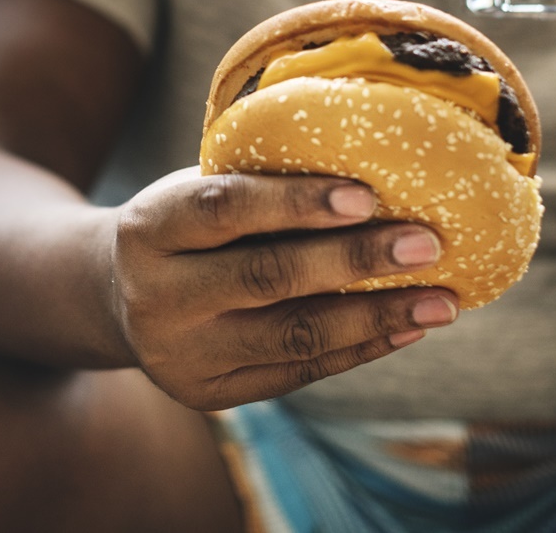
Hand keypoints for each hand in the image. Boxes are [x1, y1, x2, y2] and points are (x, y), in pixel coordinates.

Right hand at [108, 168, 457, 411]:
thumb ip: (258, 183)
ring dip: (376, 315)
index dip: (294, 201)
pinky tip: (407, 325)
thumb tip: (376, 163)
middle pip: (265, 277)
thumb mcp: (194, 190)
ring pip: (292, 336)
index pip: (223, 210)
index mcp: (147, 228)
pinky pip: (298, 372)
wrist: (113, 296)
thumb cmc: (183, 225)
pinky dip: (361, 348)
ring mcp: (181, 352)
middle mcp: (156, 295)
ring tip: (442, 298)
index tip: (367, 194)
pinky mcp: (208, 393)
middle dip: (355, 260)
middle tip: (428, 243)